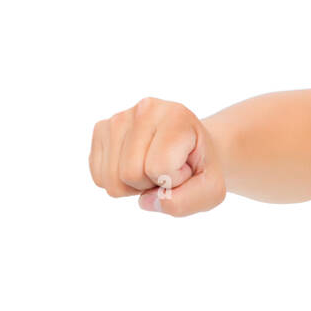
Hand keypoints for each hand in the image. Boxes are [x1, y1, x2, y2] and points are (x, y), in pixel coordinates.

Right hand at [88, 97, 225, 215]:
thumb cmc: (201, 169)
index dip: (174, 180)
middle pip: (129, 174)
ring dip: (134, 185)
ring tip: (154, 167)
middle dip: (151, 183)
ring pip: (111, 179)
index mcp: (177, 116)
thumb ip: (187, 201)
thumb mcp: (211, 191)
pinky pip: (99, 178)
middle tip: (169, 169)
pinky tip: (136, 166)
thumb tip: (144, 200)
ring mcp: (119, 118)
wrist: (193, 150)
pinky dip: (118, 182)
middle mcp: (145, 109)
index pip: (160, 167)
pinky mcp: (101, 130)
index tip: (186, 167)